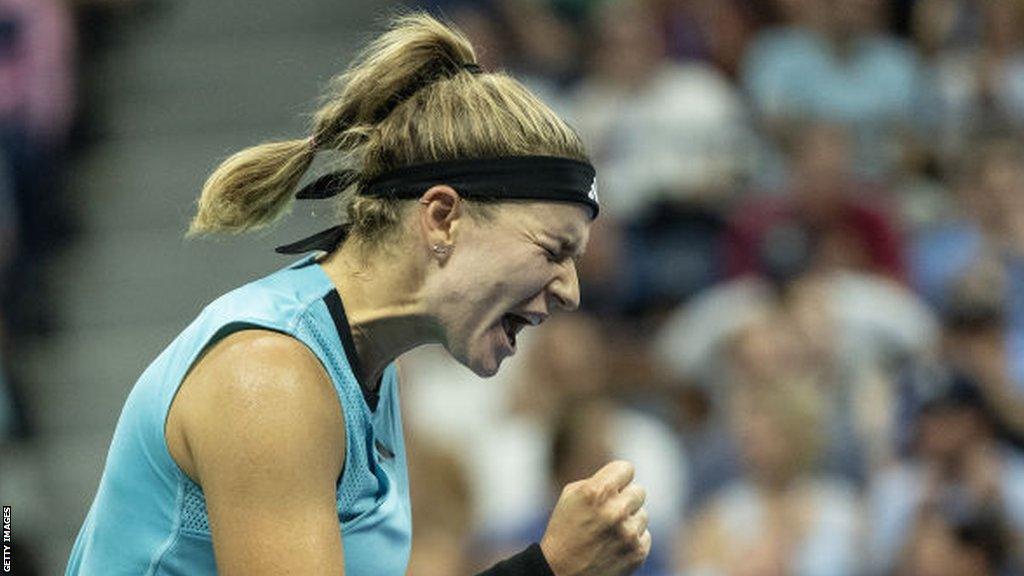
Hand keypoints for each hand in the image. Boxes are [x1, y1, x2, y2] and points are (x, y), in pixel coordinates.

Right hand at [540, 460, 650, 575]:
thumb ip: (599, 481)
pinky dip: (632, 539)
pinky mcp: (638, 552)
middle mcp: (615, 510)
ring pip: (643, 513)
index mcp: (596, 492)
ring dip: (629, 520)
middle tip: (609, 511)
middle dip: (625, 499)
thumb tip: (623, 477)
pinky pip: (645, 535)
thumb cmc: (564, 530)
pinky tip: (614, 545)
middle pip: (639, 491)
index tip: (614, 486)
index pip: (626, 468)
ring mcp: (628, 533)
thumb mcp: (570, 496)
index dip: (618, 477)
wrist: (561, 573)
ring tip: (608, 532)